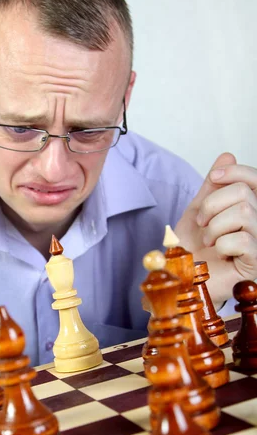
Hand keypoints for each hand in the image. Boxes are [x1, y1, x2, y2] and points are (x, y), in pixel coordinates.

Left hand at [175, 153, 256, 305]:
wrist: (184, 278)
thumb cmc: (193, 248)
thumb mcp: (198, 211)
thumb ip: (213, 187)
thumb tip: (227, 156)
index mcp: (249, 209)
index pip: (256, 180)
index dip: (236, 173)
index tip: (214, 179)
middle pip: (245, 194)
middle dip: (213, 205)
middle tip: (202, 222)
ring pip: (246, 212)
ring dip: (216, 225)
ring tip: (208, 240)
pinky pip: (244, 240)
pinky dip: (222, 244)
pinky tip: (219, 254)